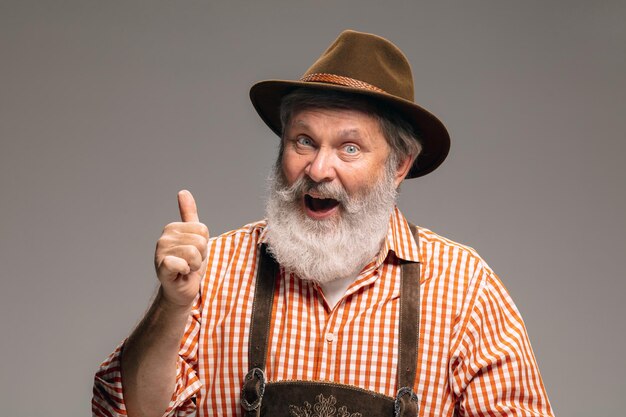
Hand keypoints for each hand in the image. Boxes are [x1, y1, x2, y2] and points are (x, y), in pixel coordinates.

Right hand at [154, 190, 208, 307]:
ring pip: (194, 252)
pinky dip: (185, 270)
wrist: (182, 289)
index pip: (202, 230)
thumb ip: (189, 214)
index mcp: (172, 228)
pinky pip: (180, 263)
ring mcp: (161, 253)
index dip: (204, 244)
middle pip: (200, 240)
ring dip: (195, 265)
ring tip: (187, 268)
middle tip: (191, 262)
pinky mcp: (162, 268)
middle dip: (201, 255)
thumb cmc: (189, 263)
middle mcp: (164, 238)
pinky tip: (181, 274)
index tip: (195, 252)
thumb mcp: (194, 236)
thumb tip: (183, 192)